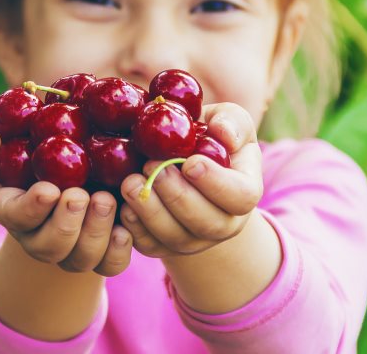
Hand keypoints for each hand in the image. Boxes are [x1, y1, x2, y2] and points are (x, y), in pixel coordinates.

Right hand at [0, 122, 132, 275]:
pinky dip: (119, 250)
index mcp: (13, 208)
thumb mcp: (4, 136)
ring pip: (81, 258)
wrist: (75, 160)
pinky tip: (126, 228)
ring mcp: (74, 246)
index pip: (16, 217)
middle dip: (65, 224)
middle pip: (49, 247)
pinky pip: (111, 264)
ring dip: (94, 232)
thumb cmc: (33, 143)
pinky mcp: (105, 248)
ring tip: (105, 200)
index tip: (48, 190)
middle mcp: (41, 234)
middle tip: (80, 195)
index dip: (32, 209)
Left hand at [118, 103, 262, 256]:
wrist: (184, 160)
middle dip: (177, 196)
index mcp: (244, 191)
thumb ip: (231, 121)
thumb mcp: (226, 120)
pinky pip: (151, 246)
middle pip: (207, 223)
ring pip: (176, 238)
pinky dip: (135, 228)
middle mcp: (224, 222)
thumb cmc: (209, 136)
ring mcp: (195, 239)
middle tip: (150, 166)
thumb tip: (222, 132)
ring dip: (151, 211)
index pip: (241, 197)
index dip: (216, 184)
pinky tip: (122, 205)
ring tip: (129, 182)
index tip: (189, 162)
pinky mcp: (165, 246)